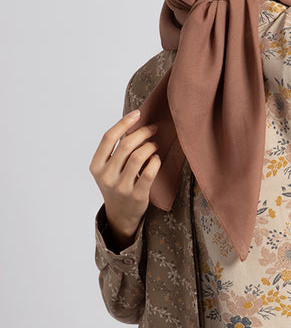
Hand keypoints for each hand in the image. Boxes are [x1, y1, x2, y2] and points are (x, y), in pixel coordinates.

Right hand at [90, 110, 160, 249]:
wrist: (120, 214)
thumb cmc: (116, 182)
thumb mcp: (108, 168)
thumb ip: (116, 149)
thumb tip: (135, 120)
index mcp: (96, 166)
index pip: (108, 138)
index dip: (124, 123)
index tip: (138, 113)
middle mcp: (106, 177)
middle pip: (126, 145)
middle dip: (143, 132)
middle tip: (153, 128)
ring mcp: (121, 187)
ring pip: (139, 157)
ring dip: (150, 146)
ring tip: (155, 145)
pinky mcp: (137, 195)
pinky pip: (149, 172)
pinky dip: (155, 161)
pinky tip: (156, 159)